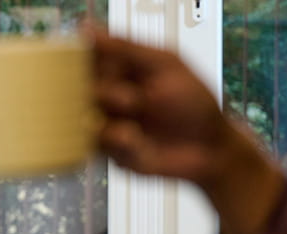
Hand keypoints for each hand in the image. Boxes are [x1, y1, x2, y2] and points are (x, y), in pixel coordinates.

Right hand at [88, 28, 285, 233]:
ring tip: (137, 112)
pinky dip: (115, 137)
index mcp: (117, 69)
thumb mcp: (165, 66)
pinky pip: (92, 142)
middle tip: (131, 97)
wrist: (208, 149)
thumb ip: (126, 48)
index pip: (86, 57)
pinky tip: (136, 137)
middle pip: (78, 85)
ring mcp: (104, 122)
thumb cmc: (193, 103)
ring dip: (110, 111)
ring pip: (80, 113)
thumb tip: (87, 30)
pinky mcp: (104, 149)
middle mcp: (106, 94)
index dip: (85, 58)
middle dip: (104, 88)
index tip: (97, 63)